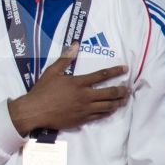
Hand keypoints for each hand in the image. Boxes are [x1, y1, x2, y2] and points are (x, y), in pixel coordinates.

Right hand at [8, 48, 128, 135]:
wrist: (35, 111)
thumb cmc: (42, 90)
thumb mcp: (52, 71)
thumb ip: (65, 59)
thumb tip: (75, 45)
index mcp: (78, 83)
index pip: (101, 75)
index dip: (115, 71)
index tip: (125, 69)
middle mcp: (85, 96)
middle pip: (109, 93)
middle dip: (122, 90)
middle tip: (129, 88)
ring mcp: (85, 109)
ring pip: (107, 106)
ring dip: (118, 102)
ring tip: (125, 100)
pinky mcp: (82, 119)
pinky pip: (100, 116)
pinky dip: (108, 112)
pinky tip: (112, 110)